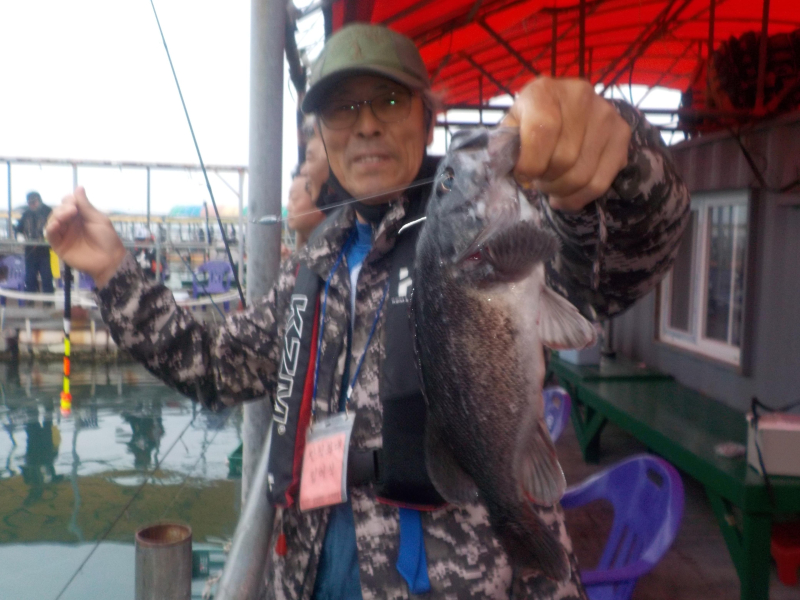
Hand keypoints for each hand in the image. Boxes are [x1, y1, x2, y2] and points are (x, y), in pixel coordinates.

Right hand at [45, 187, 126, 287]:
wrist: (110, 260)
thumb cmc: (108, 239)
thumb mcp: (98, 219)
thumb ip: (86, 205)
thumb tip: (79, 187)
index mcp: (80, 216)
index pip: (68, 203)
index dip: (69, 200)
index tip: (74, 203)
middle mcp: (70, 224)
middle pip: (58, 210)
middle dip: (63, 208)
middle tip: (72, 211)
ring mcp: (64, 234)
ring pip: (52, 221)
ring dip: (56, 216)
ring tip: (64, 217)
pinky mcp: (59, 245)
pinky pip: (50, 235)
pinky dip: (50, 229)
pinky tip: (55, 225)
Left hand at [503, 77, 630, 212]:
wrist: (563, 109)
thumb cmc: (529, 123)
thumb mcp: (511, 127)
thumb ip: (505, 145)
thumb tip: (505, 165)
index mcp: (544, 90)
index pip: (543, 132)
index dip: (530, 164)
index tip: (522, 174)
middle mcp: (580, 96)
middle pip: (564, 159)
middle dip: (545, 180)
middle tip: (538, 179)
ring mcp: (606, 114)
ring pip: (582, 176)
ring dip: (560, 191)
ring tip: (551, 185)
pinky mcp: (622, 134)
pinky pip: (600, 183)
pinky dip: (578, 198)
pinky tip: (566, 195)